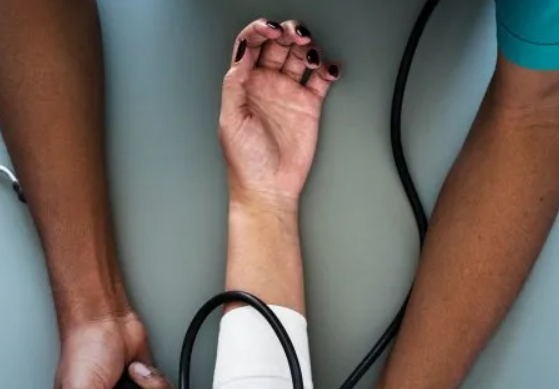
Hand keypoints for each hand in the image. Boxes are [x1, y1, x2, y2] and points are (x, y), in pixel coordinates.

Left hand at [220, 18, 340, 208]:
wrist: (269, 189)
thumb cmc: (245, 161)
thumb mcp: (230, 119)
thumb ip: (235, 83)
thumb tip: (243, 52)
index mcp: (244, 84)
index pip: (251, 45)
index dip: (259, 30)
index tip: (270, 29)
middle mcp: (266, 84)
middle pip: (277, 44)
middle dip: (287, 32)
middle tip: (296, 35)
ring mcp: (288, 93)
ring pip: (299, 56)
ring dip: (307, 47)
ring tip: (310, 54)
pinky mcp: (309, 106)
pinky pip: (320, 79)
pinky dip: (327, 68)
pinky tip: (328, 68)